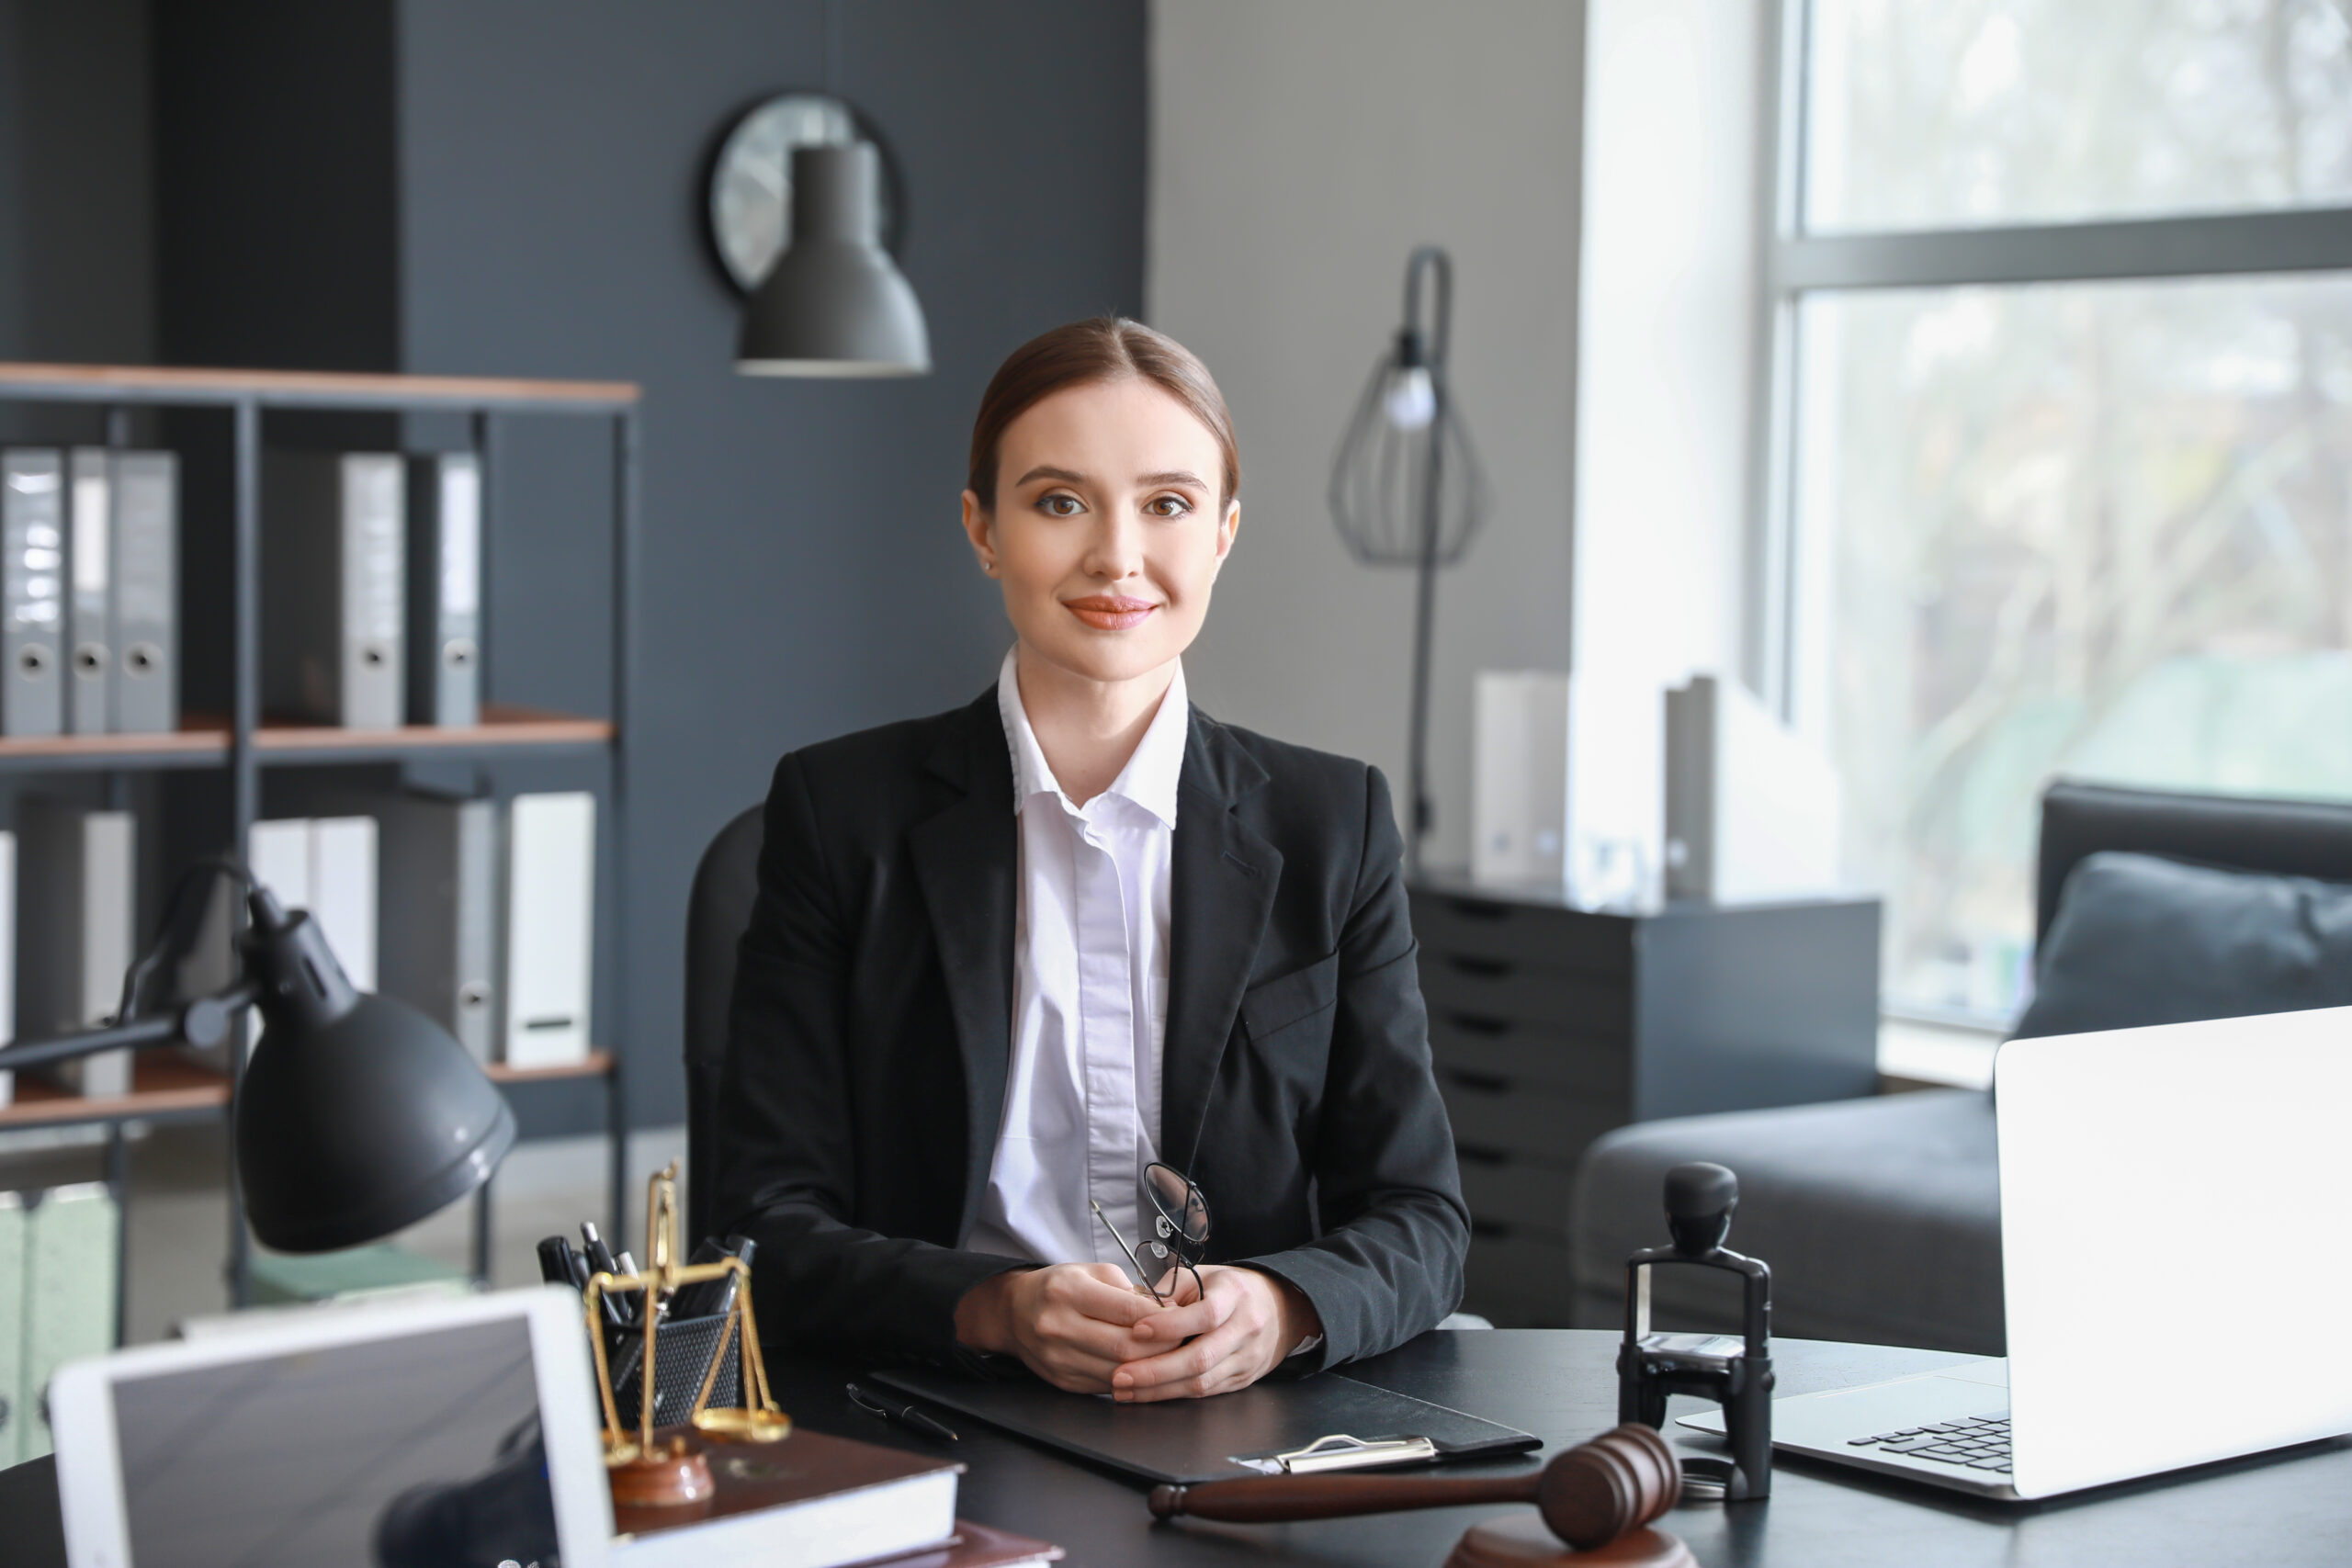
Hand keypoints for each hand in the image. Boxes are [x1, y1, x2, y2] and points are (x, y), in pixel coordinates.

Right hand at [953, 1263, 1173, 1391]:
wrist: (1014, 1312)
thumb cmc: (1059, 1287)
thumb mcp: (1090, 1272)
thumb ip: (1127, 1290)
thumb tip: (1166, 1312)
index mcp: (1068, 1292)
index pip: (1127, 1310)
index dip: (1161, 1319)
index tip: (1181, 1318)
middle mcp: (1058, 1326)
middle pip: (1125, 1347)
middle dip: (1162, 1347)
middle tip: (1183, 1342)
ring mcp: (1058, 1358)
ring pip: (1118, 1372)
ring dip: (1149, 1367)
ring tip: (1169, 1356)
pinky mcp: (1062, 1381)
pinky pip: (1106, 1385)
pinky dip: (1129, 1379)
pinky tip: (1142, 1368)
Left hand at [1109, 1265, 1321, 1402]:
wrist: (1278, 1307)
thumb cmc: (1228, 1289)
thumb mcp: (1201, 1276)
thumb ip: (1169, 1293)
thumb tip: (1130, 1311)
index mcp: (1234, 1294)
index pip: (1205, 1314)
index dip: (1170, 1325)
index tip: (1136, 1330)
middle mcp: (1245, 1327)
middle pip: (1201, 1357)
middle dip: (1156, 1370)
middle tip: (1120, 1375)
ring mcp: (1247, 1357)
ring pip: (1202, 1381)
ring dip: (1159, 1389)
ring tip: (1125, 1389)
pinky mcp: (1242, 1379)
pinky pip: (1206, 1392)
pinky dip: (1174, 1395)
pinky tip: (1147, 1393)